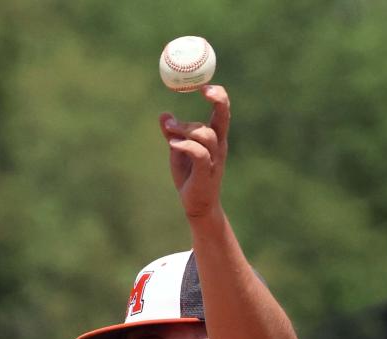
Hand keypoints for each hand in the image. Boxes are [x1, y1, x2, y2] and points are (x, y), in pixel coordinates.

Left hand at [159, 85, 229, 220]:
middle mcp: (218, 147)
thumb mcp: (179, 152)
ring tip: (170, 129)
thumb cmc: (190, 178)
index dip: (218, 96)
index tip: (205, 84)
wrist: (197, 207)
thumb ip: (173, 133)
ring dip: (187, 128)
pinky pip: (199, 154)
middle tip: (204, 89)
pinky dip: (186, 145)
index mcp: (215, 139)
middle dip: (218, 101)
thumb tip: (164, 114)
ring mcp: (213, 160)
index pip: (222, 112)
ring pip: (206, 135)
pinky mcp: (205, 174)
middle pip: (223, 118)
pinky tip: (173, 144)